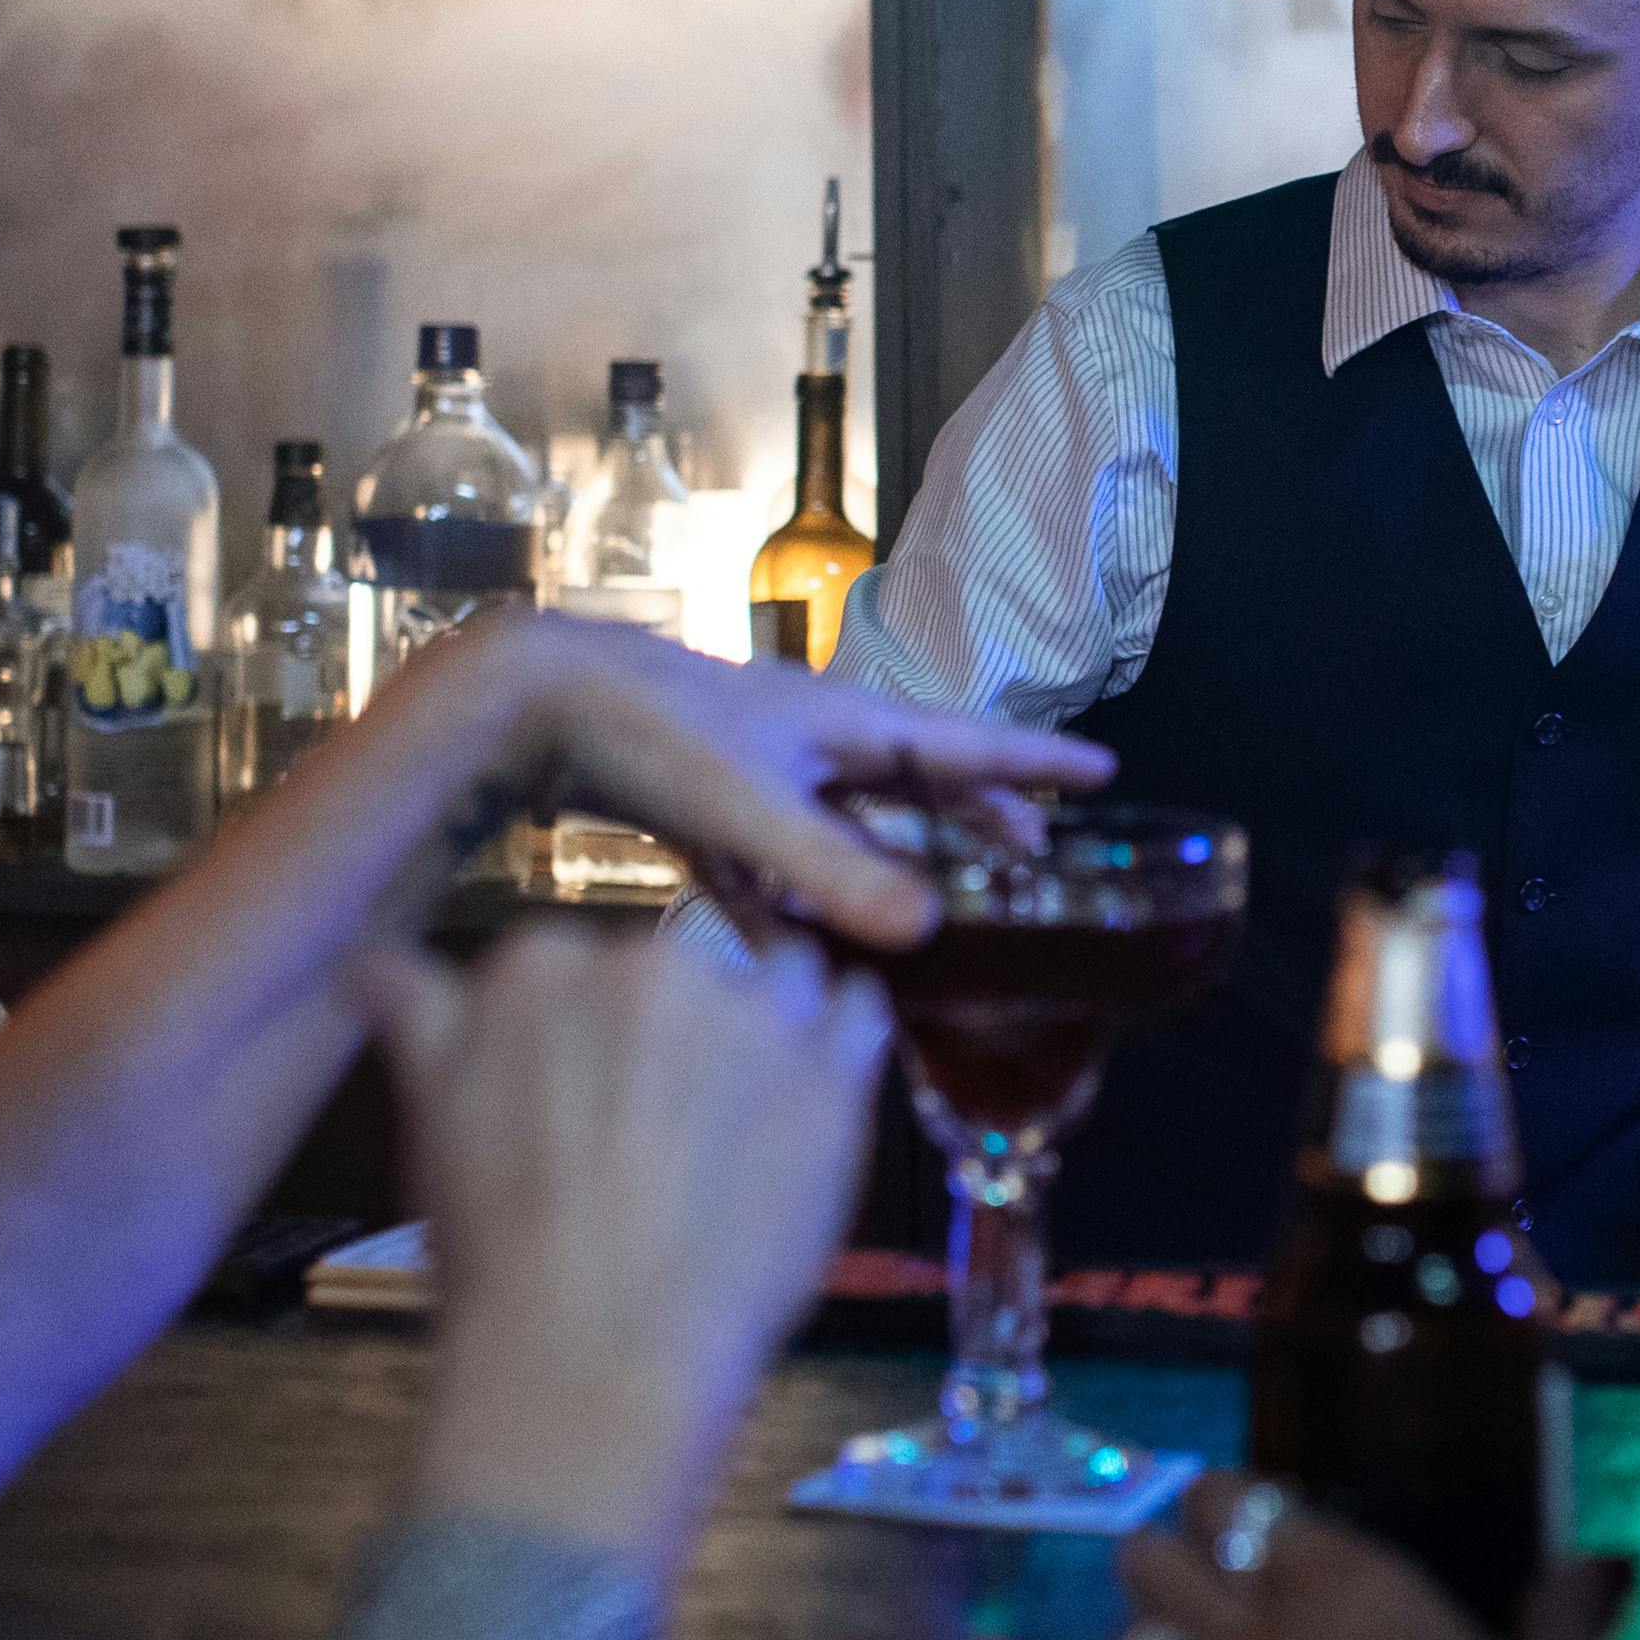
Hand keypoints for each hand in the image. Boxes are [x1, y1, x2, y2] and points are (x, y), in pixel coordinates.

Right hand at [368, 920, 891, 1568]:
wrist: (594, 1354)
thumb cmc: (502, 1253)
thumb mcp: (429, 1116)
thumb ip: (417, 1016)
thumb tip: (372, 964)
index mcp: (542, 963)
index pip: (584, 956)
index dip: (598, 1023)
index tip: (599, 1080)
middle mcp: (649, 963)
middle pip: (686, 959)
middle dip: (685, 1024)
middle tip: (669, 1119)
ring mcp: (749, 1012)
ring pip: (781, 970)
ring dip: (773, 1019)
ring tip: (750, 1109)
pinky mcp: (831, 1072)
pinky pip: (857, 1012)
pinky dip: (844, 1036)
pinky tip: (813, 1094)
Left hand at [482, 615, 1110, 951]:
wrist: (535, 699)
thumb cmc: (651, 737)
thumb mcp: (753, 811)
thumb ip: (837, 875)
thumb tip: (928, 930)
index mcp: (843, 723)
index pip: (963, 741)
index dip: (1034, 761)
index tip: (1104, 767)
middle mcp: (808, 734)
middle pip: (913, 777)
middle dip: (972, 810)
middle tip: (1032, 848)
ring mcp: (752, 761)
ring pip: (842, 815)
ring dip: (884, 855)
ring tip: (929, 898)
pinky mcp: (697, 793)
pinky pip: (765, 852)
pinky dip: (784, 892)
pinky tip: (782, 940)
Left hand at [1066, 1477, 1639, 1639]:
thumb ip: (1564, 1609)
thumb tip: (1598, 1566)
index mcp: (1356, 1583)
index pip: (1237, 1501)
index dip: (1234, 1516)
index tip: (1252, 1542)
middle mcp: (1271, 1631)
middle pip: (1162, 1553)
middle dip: (1180, 1571)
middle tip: (1212, 1609)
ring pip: (1129, 1630)